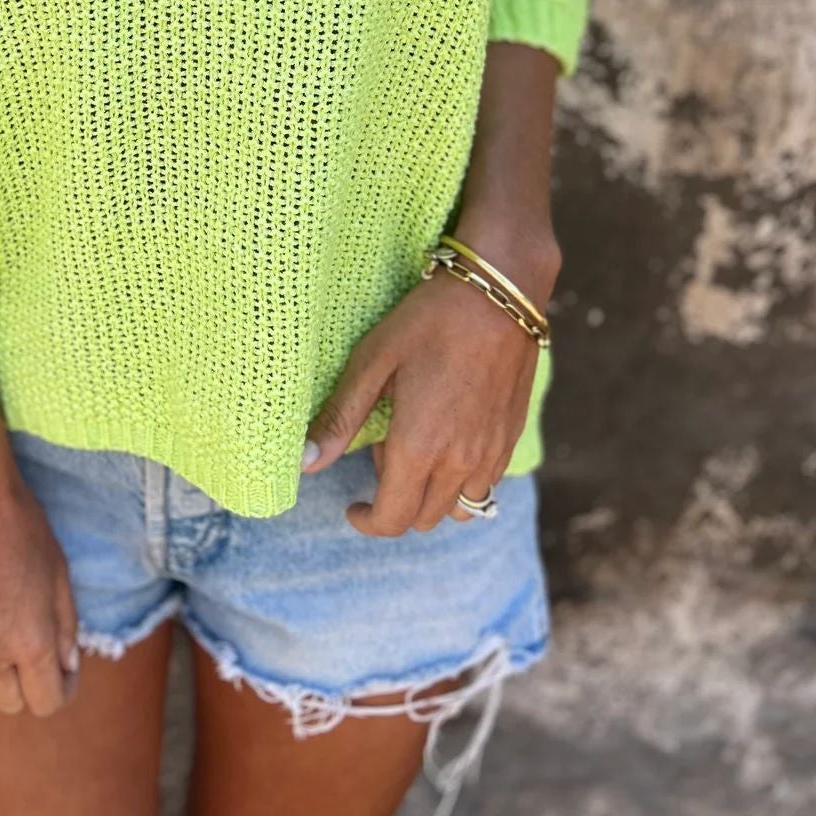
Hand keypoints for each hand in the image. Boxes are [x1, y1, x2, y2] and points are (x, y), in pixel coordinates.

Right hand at [0, 467, 80, 717]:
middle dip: (28, 684)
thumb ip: (65, 628)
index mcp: (30, 642)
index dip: (62, 690)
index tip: (63, 671)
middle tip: (33, 650)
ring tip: (1, 637)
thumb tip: (66, 665)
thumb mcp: (59, 576)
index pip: (47, 703)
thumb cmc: (22, 529)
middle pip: (11, 704)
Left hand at [302, 231, 559, 537]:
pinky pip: (485, 486)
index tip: (352, 506)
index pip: (392, 520)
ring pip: (458, 510)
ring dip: (430, 497)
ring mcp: (491, 454)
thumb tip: (305, 464)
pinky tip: (448, 438)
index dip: (367, 521)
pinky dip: (461, 482)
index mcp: (419, 447)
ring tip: (415, 448)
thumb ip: (340, 417)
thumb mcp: (373, 361)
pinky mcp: (511, 440)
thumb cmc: (429, 321)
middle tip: (380, 454)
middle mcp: (459, 462)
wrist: (500, 294)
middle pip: (423, 519)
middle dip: (394, 504)